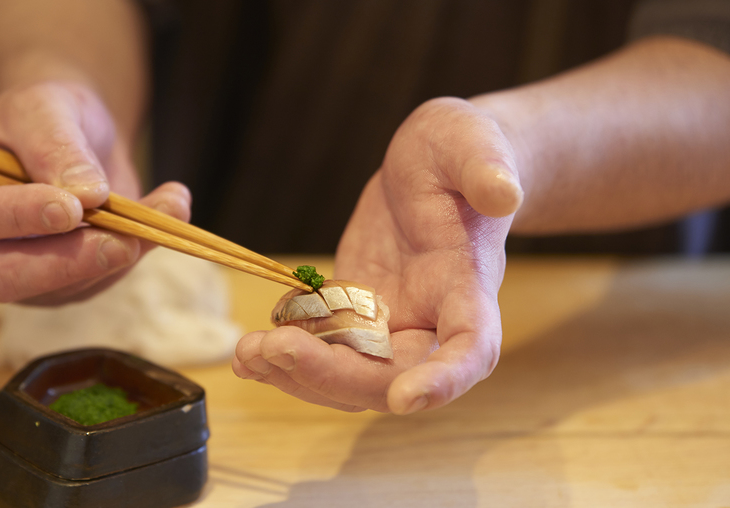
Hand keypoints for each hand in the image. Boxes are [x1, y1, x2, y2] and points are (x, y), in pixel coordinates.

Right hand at [0, 81, 190, 304]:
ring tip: (172, 205)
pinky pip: (100, 281)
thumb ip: (56, 146)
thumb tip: (87, 194)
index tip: (70, 207)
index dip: (18, 217)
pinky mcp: (61, 286)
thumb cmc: (44, 116)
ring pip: (65, 286)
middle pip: (6, 277)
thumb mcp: (45, 109)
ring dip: (123, 251)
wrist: (71, 133)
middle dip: (71, 261)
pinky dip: (141, 249)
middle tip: (126, 242)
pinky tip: (168, 212)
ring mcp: (15, 274)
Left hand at [233, 97, 522, 412]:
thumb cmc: (461, 152)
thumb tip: (503, 191)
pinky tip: (248, 352)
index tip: (407, 399)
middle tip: (275, 348)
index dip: (444, 380)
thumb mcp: (472, 144)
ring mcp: (390, 320)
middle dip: (335, 375)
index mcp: (468, 287)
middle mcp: (431, 319)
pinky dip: (288, 358)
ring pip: (352, 375)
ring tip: (247, 353)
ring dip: (300, 375)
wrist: (431, 166)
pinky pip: (325, 351)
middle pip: (393, 376)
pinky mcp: (354, 312)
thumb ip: (486, 168)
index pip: (470, 349)